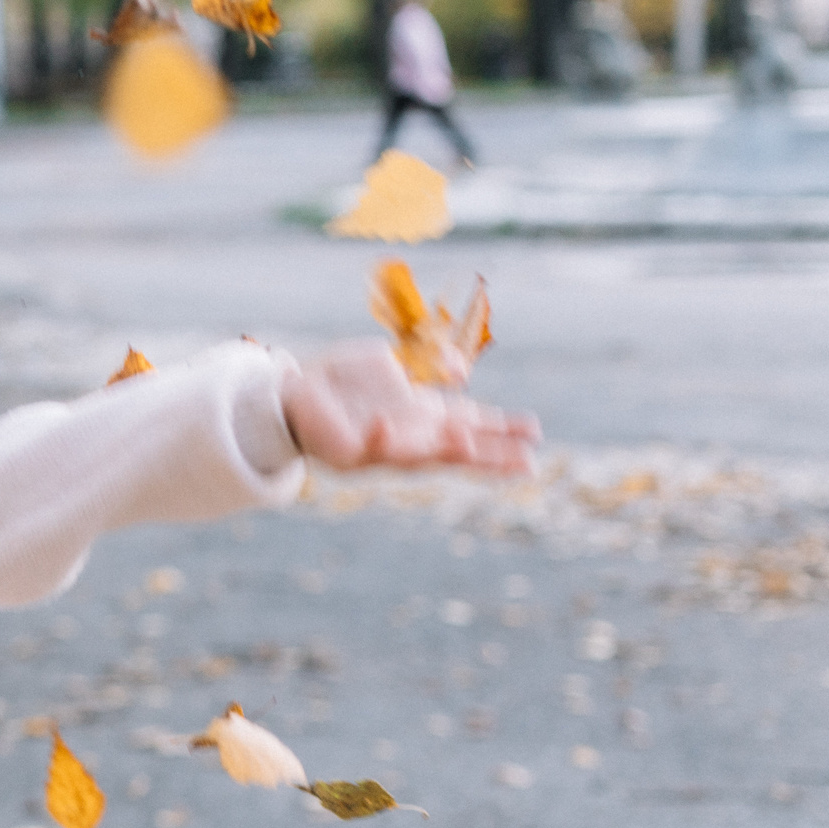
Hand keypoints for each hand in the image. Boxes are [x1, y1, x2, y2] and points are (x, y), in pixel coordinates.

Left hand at [280, 340, 538, 474]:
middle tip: (527, 464)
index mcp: (422, 415)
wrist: (293, 393)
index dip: (501, 430)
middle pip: (456, 450)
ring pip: (417, 455)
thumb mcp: (389, 363)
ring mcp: (380, 448)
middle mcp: (408, 436)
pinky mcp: (347, 453)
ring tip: (468, 446)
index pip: (471, 423)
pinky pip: (365, 447)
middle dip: (489, 456)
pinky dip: (378, 438)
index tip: (535, 437)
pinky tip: (387, 426)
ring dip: (441, 450)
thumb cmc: (345, 380)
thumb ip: (426, 364)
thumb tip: (458, 369)